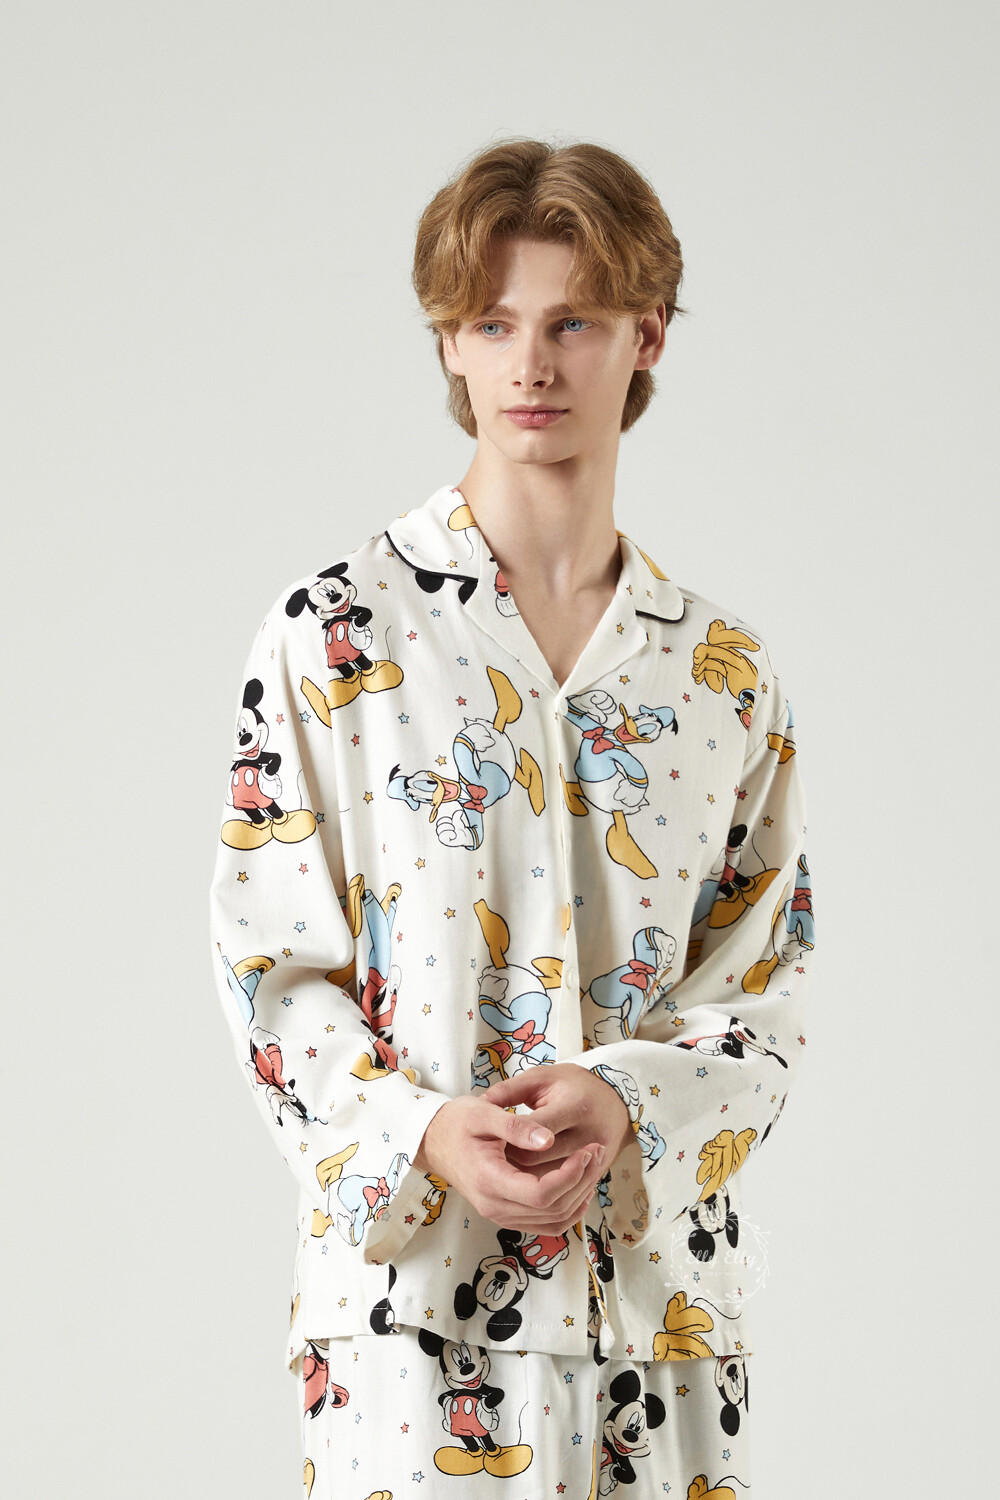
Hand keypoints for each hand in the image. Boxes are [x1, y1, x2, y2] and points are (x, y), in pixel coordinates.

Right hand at [413, 1087, 606, 1234]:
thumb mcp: (483, 1113)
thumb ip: (515, 1127)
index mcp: (489, 1180)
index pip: (541, 1194)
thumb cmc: (457, 1122)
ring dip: (578, 1196)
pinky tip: (578, 1186)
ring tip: (591, 1164)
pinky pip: (545, 1224)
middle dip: (581, 1181)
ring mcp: (500, 1214)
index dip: (570, 1175)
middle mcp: (494, 1206)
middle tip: (595, 1150)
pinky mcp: (506, 1214)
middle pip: (551, 1210)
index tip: (585, 1149)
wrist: (434, 1140)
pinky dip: (567, 1209)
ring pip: (552, 1221)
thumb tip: (548, 1139)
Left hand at [486, 1063, 633, 1177]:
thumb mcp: (544, 1077)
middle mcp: (588, 1137)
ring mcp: (594, 1161)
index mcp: (575, 1107)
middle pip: (537, 1163)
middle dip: (510, 1161)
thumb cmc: (575, 1086)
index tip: (492, 1134)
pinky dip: (541, 1191)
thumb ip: (512, 1089)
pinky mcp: (595, 1177)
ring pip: (548, 1184)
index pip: (532, 1133)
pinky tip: (526, 1178)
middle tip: (494, 1153)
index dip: (507, 1136)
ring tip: (507, 1165)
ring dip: (523, 1179)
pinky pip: (563, 1194)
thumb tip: (483, 1101)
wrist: (616, 1103)